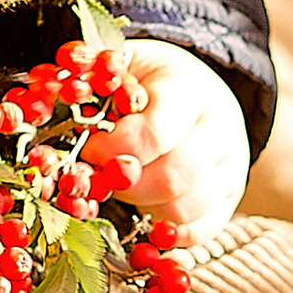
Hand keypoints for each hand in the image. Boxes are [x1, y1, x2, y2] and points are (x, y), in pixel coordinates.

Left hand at [99, 43, 250, 235]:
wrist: (201, 90)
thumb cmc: (153, 79)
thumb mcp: (128, 59)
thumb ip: (97, 75)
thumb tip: (62, 93)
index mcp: (190, 89)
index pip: (154, 134)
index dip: (112, 150)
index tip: (89, 149)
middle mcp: (220, 130)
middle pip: (171, 179)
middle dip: (124, 185)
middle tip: (101, 175)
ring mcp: (230, 169)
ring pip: (182, 210)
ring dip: (141, 207)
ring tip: (123, 185)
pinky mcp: (229, 200)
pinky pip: (197, 233)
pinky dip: (164, 233)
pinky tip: (144, 212)